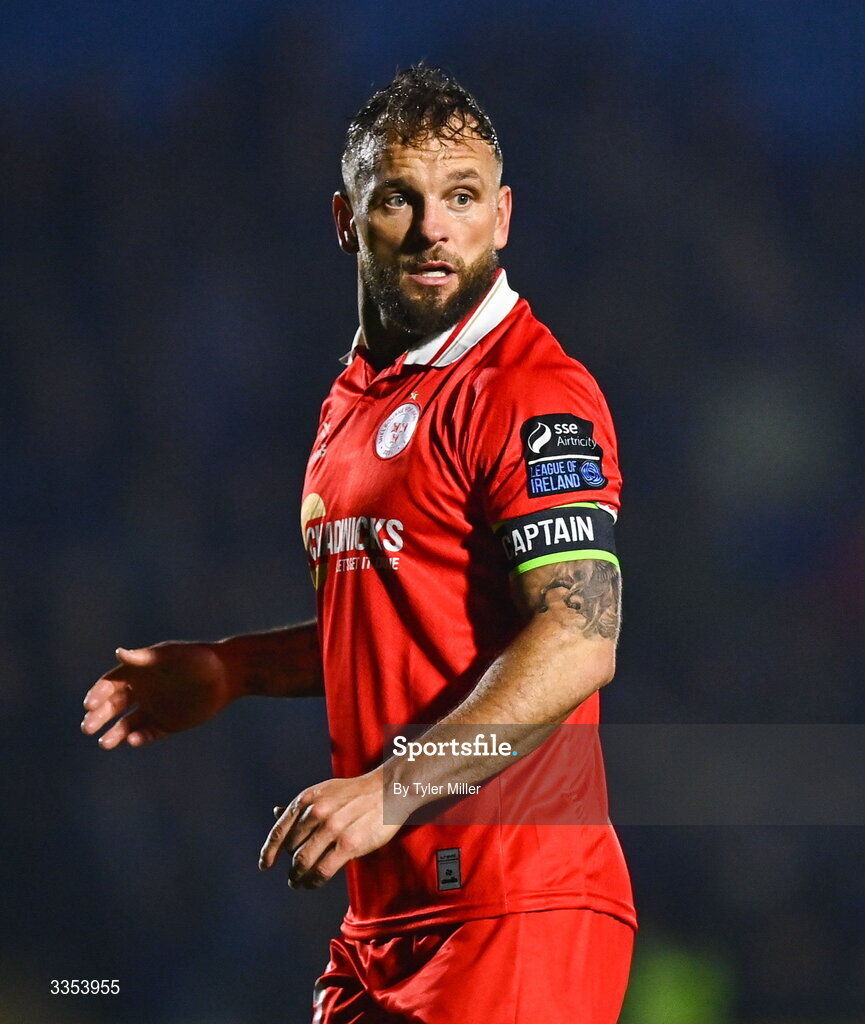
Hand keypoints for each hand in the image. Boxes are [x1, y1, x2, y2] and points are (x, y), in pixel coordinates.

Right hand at [81, 643, 234, 749]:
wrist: (228, 675)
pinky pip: (148, 734)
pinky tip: (133, 740)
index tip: (90, 704)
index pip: (110, 684)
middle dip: (99, 717)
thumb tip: (119, 653)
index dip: (98, 694)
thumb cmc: (199, 660)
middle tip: (88, 727)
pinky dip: (139, 738)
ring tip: (105, 743)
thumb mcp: (172, 656)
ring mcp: (154, 708)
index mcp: (140, 672)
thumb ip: (146, 658)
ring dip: (115, 734)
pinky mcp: (167, 724)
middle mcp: (143, 691)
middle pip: (113, 706)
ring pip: (127, 725)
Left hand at [259, 770, 404, 888]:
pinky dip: (313, 882)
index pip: (280, 830)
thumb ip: (301, 806)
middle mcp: (317, 813)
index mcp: (308, 799)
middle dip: (291, 864)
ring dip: (298, 877)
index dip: (269, 851)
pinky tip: (311, 884)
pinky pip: (322, 871)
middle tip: (294, 874)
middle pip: (291, 849)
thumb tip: (274, 813)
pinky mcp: (349, 844)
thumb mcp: (324, 791)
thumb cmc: (354, 793)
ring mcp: (333, 829)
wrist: (387, 790)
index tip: (265, 865)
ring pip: (303, 862)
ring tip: (299, 882)